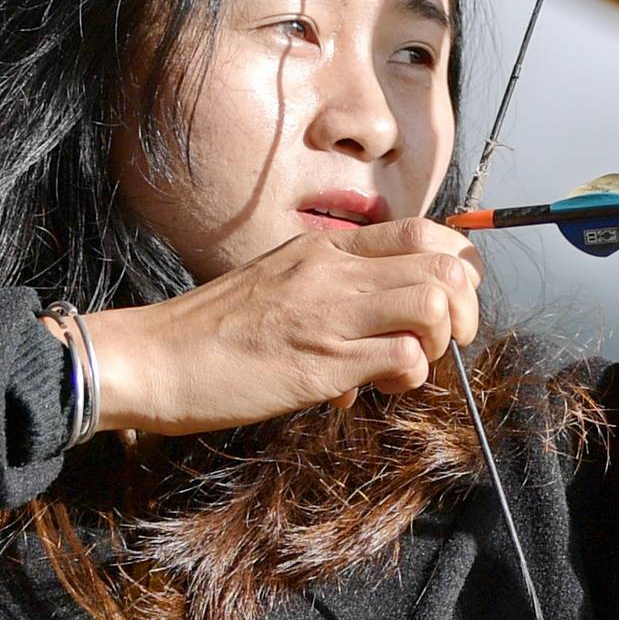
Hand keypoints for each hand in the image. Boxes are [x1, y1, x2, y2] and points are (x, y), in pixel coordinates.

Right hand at [83, 219, 484, 436]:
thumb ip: (335, 292)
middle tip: (446, 341)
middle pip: (444, 267)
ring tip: (407, 364)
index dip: (458, 267)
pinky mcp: (323, 361)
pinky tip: (377, 386)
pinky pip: (405, 357)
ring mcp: (329, 313)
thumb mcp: (279, 285)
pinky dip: (409, 375)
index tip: (451, 302)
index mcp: (324, 249)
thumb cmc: (212, 332)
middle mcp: (332, 271)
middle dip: (465, 309)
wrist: (152, 359)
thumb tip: (385, 320)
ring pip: (434, 305)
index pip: (423, 233)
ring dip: (439, 342)